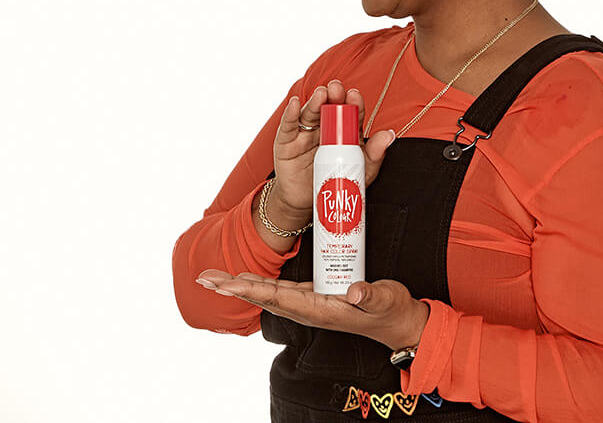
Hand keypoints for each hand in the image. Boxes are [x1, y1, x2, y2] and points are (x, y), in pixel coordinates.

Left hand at [196, 270, 430, 350]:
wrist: (399, 324)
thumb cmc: (392, 311)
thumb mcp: (385, 300)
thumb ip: (370, 295)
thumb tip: (354, 290)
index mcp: (320, 310)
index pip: (279, 298)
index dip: (251, 289)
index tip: (226, 283)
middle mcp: (309, 309)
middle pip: (264, 297)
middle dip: (233, 287)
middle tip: (203, 278)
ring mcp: (311, 304)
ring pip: (268, 294)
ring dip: (240, 285)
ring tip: (214, 278)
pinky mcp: (315, 297)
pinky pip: (280, 291)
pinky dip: (259, 284)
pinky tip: (246, 278)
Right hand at [273, 79, 394, 217]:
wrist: (309, 204)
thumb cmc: (336, 184)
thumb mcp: (361, 171)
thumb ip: (375, 154)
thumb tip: (389, 135)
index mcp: (344, 132)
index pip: (350, 114)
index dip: (352, 104)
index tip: (355, 96)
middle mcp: (324, 128)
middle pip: (329, 108)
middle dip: (334, 97)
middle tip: (338, 89)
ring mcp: (305, 133)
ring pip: (310, 113)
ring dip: (315, 101)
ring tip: (321, 93)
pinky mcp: (286, 142)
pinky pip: (288, 125)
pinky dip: (291, 113)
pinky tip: (295, 103)